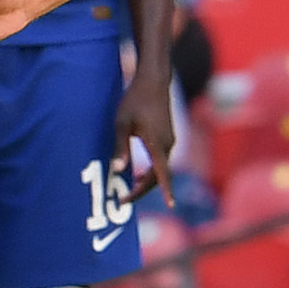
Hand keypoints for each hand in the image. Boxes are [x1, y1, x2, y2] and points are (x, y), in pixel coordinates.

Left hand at [116, 67, 180, 209]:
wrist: (153, 81)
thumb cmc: (135, 100)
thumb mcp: (122, 123)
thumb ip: (120, 147)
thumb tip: (117, 170)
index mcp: (157, 143)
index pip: (162, 173)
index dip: (166, 190)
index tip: (171, 205)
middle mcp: (167, 144)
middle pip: (160, 175)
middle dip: (143, 190)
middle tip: (124, 199)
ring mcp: (170, 141)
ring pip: (161, 168)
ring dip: (148, 181)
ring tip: (129, 189)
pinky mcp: (168, 137)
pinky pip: (162, 160)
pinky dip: (152, 171)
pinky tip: (139, 173)